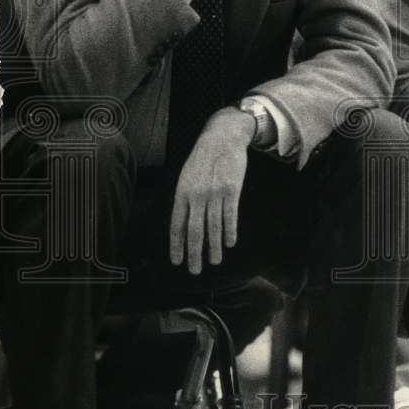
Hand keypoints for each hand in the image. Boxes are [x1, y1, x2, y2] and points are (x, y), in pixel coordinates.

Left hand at [169, 107, 254, 274]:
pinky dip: (229, 231)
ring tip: (215, 261)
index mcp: (182, 193)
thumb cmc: (202, 159)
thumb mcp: (186, 176)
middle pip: (195, 231)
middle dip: (194, 253)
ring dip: (214, 247)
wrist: (222, 138)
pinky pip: (230, 216)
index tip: (177, 261)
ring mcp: (214, 194)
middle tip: (195, 271)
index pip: (177, 225)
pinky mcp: (231, 190)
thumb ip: (185, 199)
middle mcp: (196, 196)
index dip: (176, 245)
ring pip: (213, 227)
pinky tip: (229, 243)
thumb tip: (184, 224)